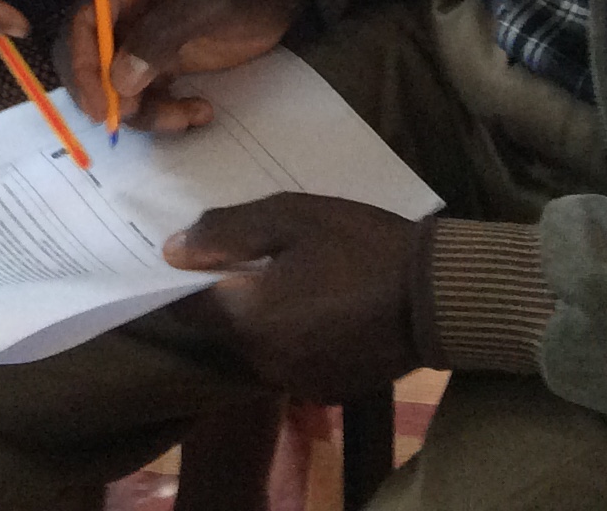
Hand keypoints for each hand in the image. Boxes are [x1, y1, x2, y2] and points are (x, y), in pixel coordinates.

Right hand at [62, 0, 308, 133]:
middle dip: (108, 93)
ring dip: (144, 110)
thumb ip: (162, 35)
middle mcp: (125, 6)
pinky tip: (200, 111)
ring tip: (189, 116)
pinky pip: (145, 94)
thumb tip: (119, 80)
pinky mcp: (160, 60)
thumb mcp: (210, 2)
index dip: (84, 63)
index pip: (85, 21)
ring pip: (118, 84)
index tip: (101, 104)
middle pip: (91, 57)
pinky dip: (164, 111)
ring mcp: (141, 35)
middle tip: (132, 118)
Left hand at [166, 194, 425, 398]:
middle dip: (226, 294)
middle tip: (249, 256)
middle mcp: (262, 360)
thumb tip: (170, 251)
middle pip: (220, 327)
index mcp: (248, 317)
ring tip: (285, 278)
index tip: (194, 253)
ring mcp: (295, 380)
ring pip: (254, 346)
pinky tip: (315, 306)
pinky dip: (291, 336)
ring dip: (260, 317)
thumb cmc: (361, 245)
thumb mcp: (292, 217)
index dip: (183, 278)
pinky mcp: (326, 388)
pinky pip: (288, 360)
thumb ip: (226, 233)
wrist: (436, 296)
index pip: (185, 306)